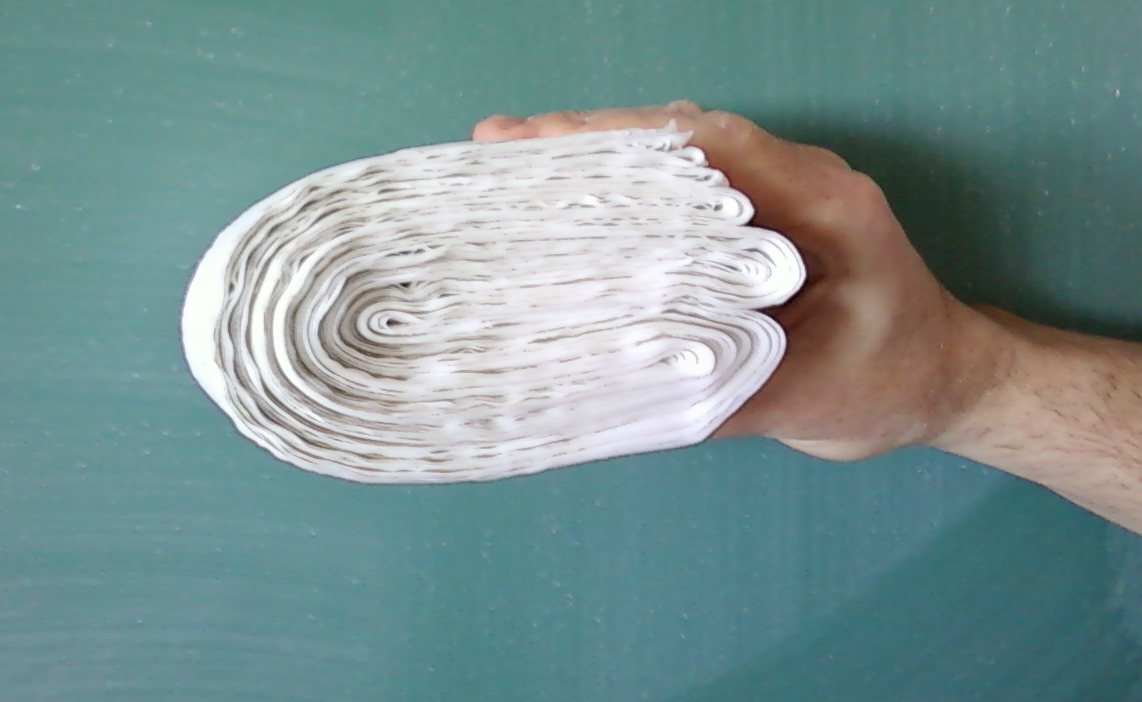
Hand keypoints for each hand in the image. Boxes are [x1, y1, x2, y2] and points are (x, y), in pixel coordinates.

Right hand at [472, 103, 1005, 460]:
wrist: (943, 379)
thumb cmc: (895, 382)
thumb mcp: (815, 397)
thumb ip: (729, 391)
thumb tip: (621, 387)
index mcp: (819, 203)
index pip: (709, 147)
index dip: (618, 141)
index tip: (536, 144)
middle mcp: (795, 182)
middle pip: (681, 140)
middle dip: (587, 141)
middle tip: (497, 147)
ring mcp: (777, 197)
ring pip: (678, 159)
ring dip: (600, 162)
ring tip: (514, 169)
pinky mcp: (758, 224)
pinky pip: (686, 195)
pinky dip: (627, 196)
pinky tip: (571, 208)